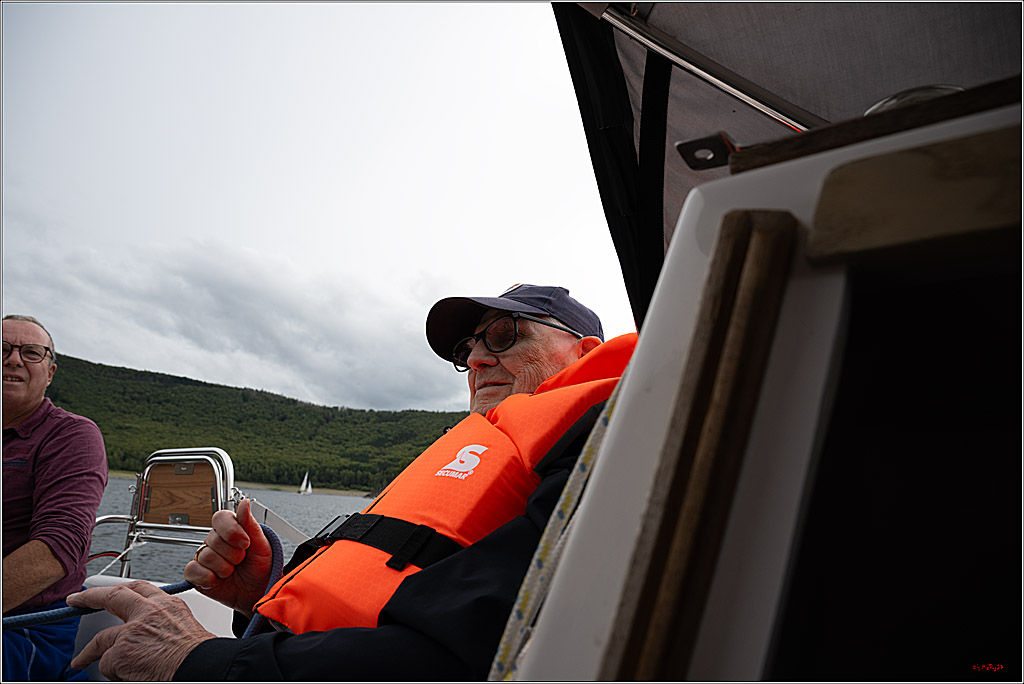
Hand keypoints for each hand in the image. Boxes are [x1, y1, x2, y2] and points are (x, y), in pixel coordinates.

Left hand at [68, 581, 214, 680]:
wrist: (202, 668)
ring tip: (80, 661)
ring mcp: (132, 631)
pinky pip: (107, 664)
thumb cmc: (197, 655)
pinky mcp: (121, 652)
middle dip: (90, 597)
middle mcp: (148, 612)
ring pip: (102, 640)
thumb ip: (164, 624)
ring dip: (89, 653)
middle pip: (112, 596)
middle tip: (77, 600)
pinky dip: (113, 673)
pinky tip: (125, 676)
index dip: (120, 589)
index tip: (109, 590)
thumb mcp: (185, 628)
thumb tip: (151, 635)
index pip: (139, 588)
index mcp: (167, 605)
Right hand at [183, 498, 272, 614]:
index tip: (246, 543)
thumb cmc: (261, 566)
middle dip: (232, 554)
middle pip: (213, 539)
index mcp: (230, 529)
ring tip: (232, 571)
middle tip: (241, 560)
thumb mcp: (262, 544)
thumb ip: (250, 524)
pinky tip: (218, 579)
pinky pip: (192, 570)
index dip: (231, 531)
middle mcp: (215, 541)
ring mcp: (205, 558)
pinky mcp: (197, 575)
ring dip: (224, 567)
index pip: (220, 518)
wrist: (259, 592)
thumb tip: (244, 503)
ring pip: (205, 555)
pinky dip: (207, 576)